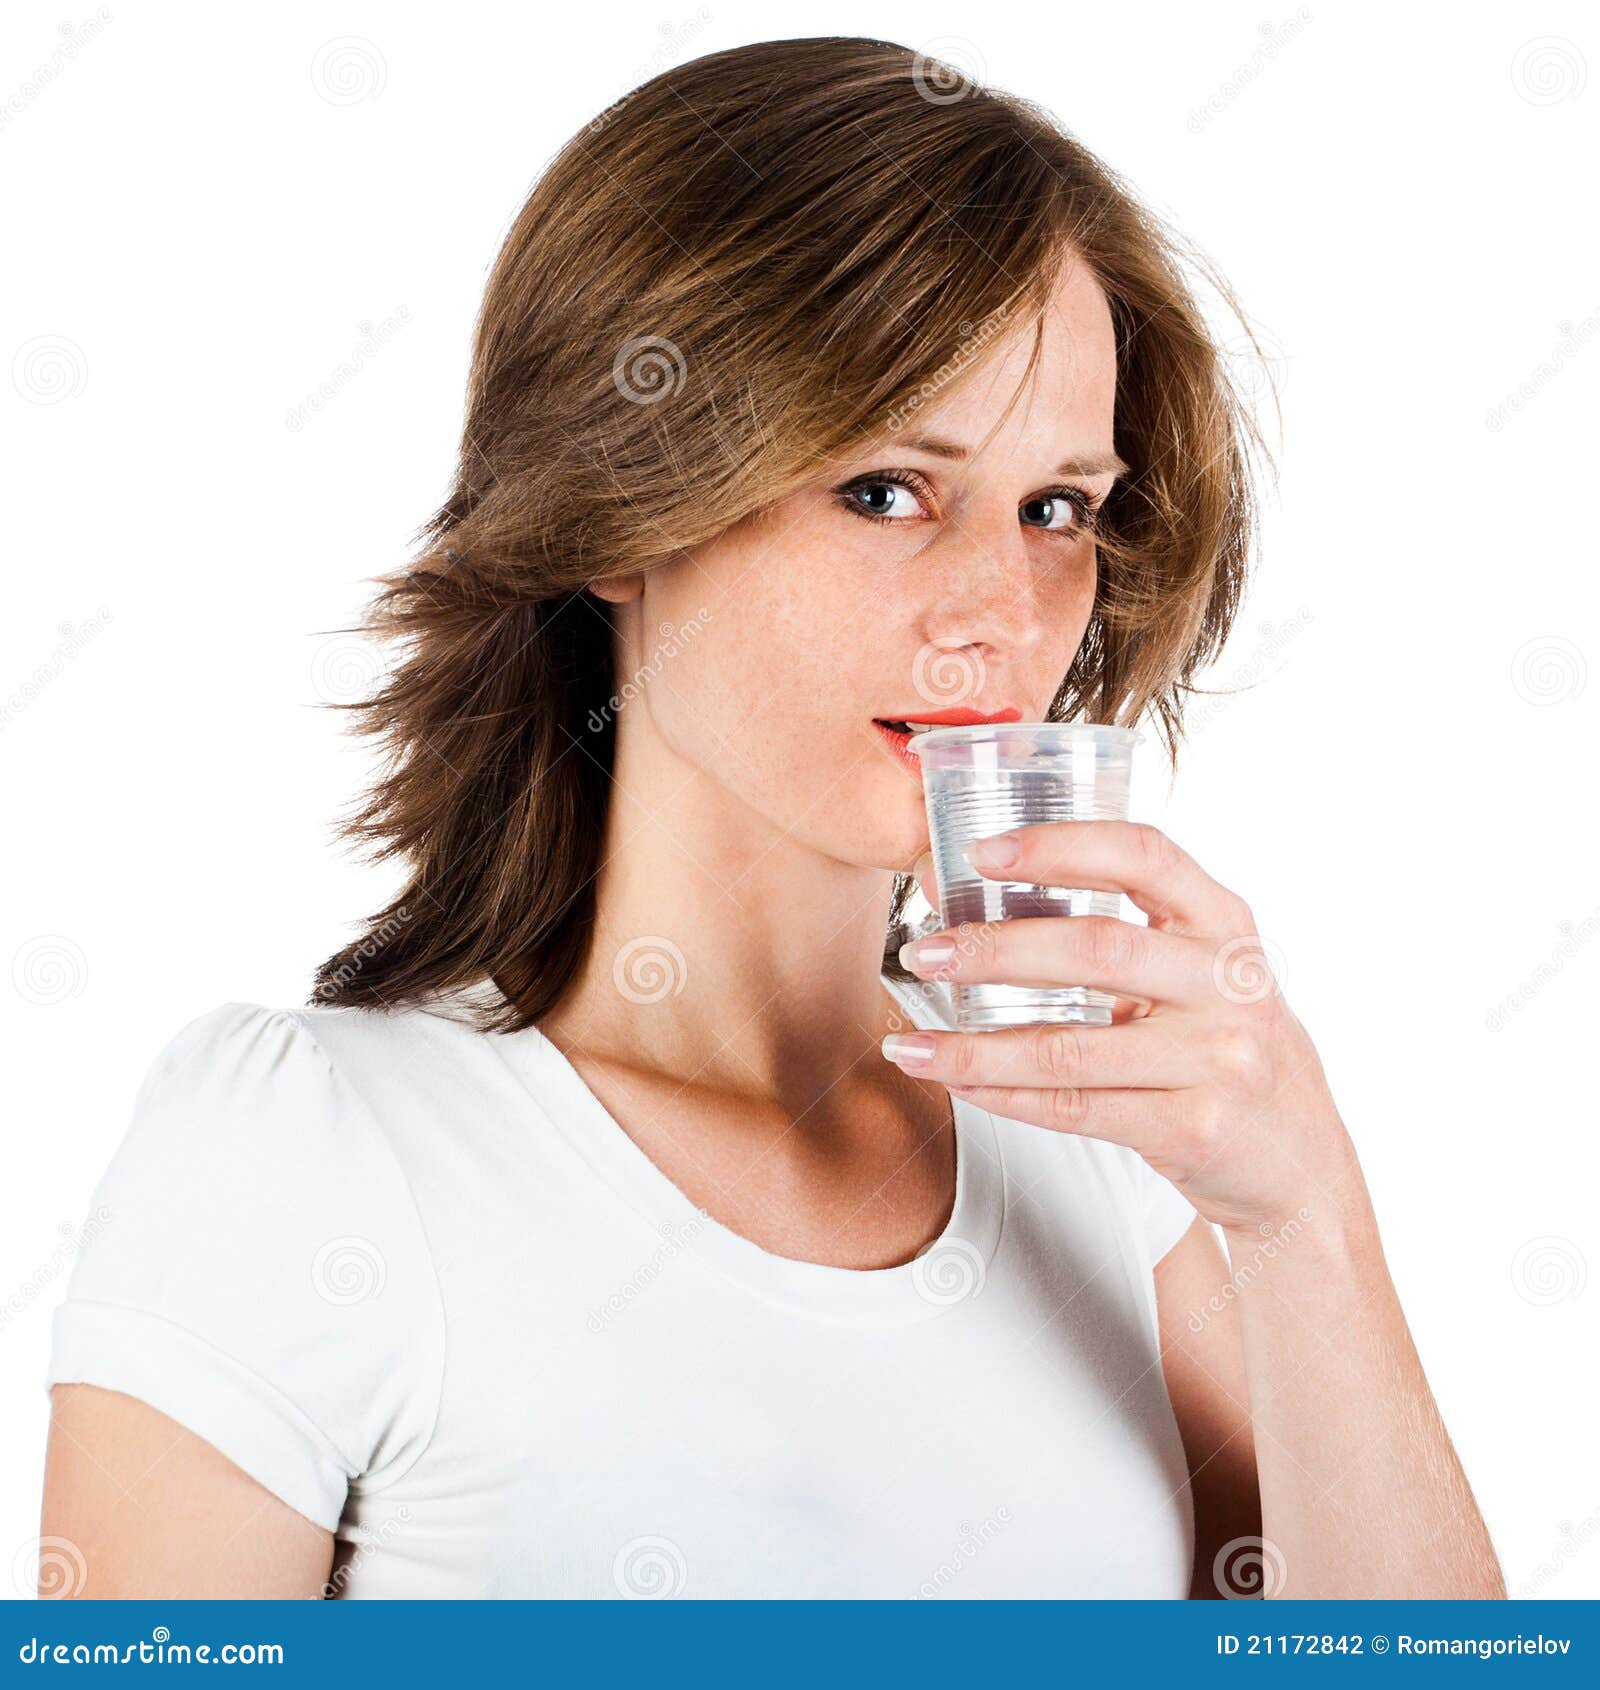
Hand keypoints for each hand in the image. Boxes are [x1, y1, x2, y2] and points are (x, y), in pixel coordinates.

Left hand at [888, 821, 1365, 1241]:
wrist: (1297, 1163)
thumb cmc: (1221, 1047)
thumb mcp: (1198, 973)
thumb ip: (1118, 933)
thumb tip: (975, 887)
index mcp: (1224, 922)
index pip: (1144, 856)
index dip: (1062, 845)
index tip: (983, 852)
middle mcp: (1229, 983)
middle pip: (1097, 949)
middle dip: (995, 948)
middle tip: (924, 953)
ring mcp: (1219, 1060)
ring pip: (1070, 1048)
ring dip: (975, 1045)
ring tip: (911, 1042)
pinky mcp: (1195, 1128)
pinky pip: (1076, 1109)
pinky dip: (1004, 1095)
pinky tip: (957, 1081)